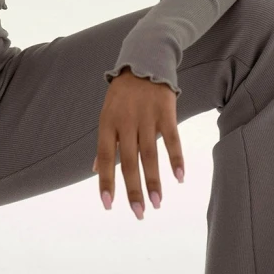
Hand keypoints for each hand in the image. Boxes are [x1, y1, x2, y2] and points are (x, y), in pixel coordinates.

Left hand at [92, 68, 184, 218]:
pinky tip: (179, 177)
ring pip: (150, 155)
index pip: (104, 158)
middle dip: (133, 190)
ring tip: (157, 203)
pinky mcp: (166, 112)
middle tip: (139, 213)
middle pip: (129, 161)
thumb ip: (105, 141)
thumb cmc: (123, 94)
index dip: (106, 182)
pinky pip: (172, 139)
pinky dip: (176, 159)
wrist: (145, 60)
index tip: (108, 205)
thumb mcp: (107, 113)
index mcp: (108, 124)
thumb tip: (94, 168)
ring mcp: (147, 117)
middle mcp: (126, 122)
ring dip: (154, 181)